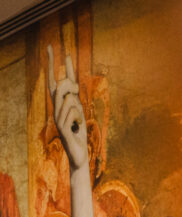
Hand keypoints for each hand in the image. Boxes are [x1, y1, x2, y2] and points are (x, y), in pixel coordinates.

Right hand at [46, 47, 88, 171]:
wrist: (79, 156)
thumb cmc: (79, 135)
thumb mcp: (80, 114)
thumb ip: (75, 100)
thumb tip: (70, 84)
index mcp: (61, 104)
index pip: (56, 80)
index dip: (55, 65)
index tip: (53, 47)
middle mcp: (56, 108)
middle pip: (59, 85)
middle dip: (68, 82)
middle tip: (74, 87)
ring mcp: (57, 117)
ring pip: (68, 99)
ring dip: (78, 109)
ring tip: (78, 121)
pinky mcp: (61, 127)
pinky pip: (71, 112)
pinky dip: (78, 118)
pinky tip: (77, 127)